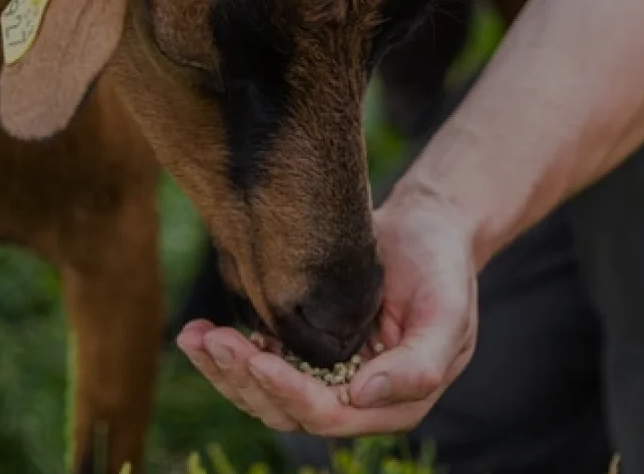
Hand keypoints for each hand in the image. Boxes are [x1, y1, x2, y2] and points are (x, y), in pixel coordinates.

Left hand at [176, 190, 479, 435]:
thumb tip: (363, 396)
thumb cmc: (442, 267)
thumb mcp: (447, 311)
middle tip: (214, 339)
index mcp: (396, 402)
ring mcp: (329, 379)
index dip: (290, 393)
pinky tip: (199, 333)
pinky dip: (228, 356)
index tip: (257, 357)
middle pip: (289, 411)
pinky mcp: (306, 355)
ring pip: (266, 396)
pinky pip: (260, 368)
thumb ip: (419, 363)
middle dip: (246, 379)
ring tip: (195, 337)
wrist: (427, 229)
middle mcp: (358, 400)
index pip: (331, 414)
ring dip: (227, 372)